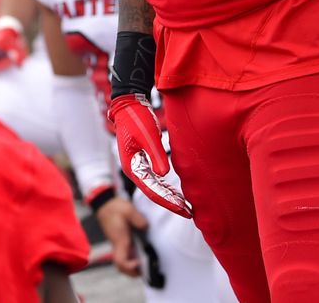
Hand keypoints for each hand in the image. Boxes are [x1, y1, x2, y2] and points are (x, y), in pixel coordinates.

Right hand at [95, 195, 148, 276]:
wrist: (105, 204)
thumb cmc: (115, 207)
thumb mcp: (128, 210)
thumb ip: (138, 219)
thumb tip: (146, 227)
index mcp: (120, 240)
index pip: (121, 260)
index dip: (129, 266)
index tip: (138, 263)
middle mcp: (117, 244)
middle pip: (120, 266)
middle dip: (131, 272)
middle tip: (144, 271)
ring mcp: (117, 243)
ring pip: (121, 262)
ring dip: (130, 268)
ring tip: (142, 267)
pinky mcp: (118, 241)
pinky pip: (123, 256)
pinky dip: (130, 261)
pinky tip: (139, 257)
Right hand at [108, 94, 191, 217]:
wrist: (128, 105)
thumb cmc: (137, 118)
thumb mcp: (148, 136)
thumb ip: (156, 155)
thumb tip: (163, 175)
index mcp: (132, 166)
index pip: (152, 189)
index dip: (168, 201)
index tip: (183, 209)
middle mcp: (133, 169)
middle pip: (153, 191)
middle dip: (170, 202)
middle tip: (189, 213)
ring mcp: (137, 166)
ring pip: (154, 186)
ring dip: (169, 196)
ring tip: (185, 206)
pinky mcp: (142, 160)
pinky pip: (154, 179)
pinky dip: (165, 187)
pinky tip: (175, 192)